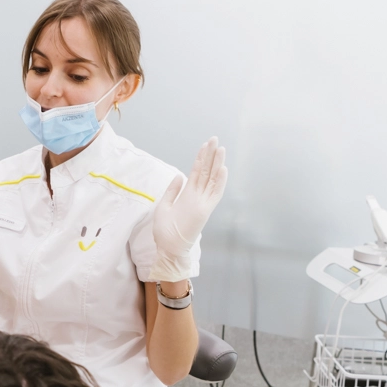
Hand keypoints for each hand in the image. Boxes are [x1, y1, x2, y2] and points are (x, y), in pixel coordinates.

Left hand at [150, 138, 227, 282]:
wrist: (168, 248)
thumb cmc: (165, 231)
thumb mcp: (164, 206)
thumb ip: (172, 191)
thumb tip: (179, 175)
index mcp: (187, 194)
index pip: (197, 171)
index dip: (201, 158)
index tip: (205, 145)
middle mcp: (197, 196)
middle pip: (207, 171)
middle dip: (210, 155)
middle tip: (214, 138)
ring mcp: (202, 202)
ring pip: (212, 179)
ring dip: (217, 164)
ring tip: (220, 148)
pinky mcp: (205, 210)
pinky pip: (214, 193)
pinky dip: (219, 181)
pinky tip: (222, 169)